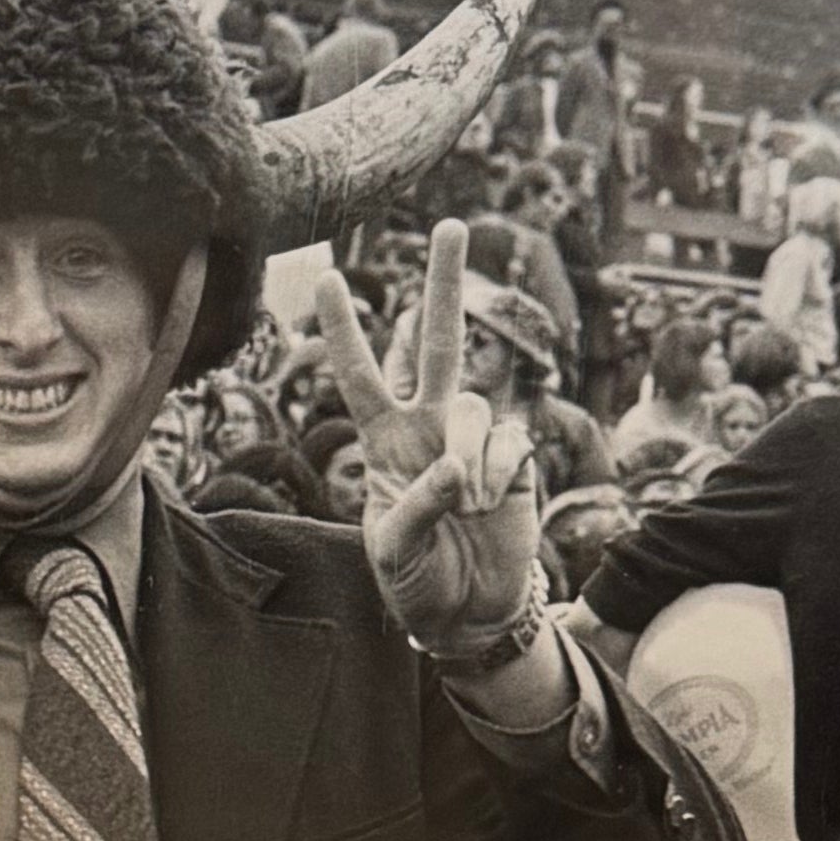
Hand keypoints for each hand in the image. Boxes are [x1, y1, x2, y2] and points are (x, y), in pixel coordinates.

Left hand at [292, 224, 549, 664]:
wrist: (469, 615)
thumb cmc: (416, 582)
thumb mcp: (393, 552)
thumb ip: (417, 507)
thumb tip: (456, 466)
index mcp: (384, 442)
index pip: (360, 375)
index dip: (344, 329)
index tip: (324, 278)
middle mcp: (428, 426)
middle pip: (435, 341)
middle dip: (444, 284)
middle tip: (453, 225)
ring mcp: (474, 439)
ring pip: (473, 401)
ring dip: (467, 449)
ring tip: (468, 504)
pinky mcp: (515, 458)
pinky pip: (509, 439)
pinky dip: (499, 470)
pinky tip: (493, 503)